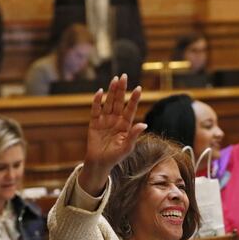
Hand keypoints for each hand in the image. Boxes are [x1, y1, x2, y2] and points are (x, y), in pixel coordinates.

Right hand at [78, 74, 144, 195]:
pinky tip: (100, 92)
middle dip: (121, 89)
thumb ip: (134, 135)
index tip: (139, 88)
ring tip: (114, 79)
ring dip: (111, 91)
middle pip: (119, 102)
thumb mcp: (127, 148)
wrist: (100, 163)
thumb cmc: (116, 157)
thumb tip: (144, 124)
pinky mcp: (94, 123)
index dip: (134, 99)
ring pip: (108, 103)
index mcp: (126, 125)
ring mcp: (105, 120)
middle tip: (124, 76)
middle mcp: (116, 120)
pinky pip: (96, 110)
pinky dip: (97, 101)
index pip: (130, 109)